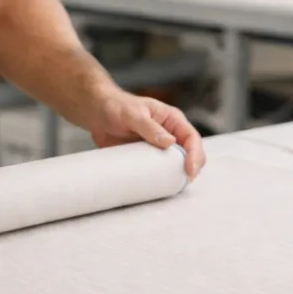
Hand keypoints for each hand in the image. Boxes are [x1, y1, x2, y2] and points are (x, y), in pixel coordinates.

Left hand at [86, 89, 205, 179]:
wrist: (97, 114)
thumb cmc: (116, 106)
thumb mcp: (132, 114)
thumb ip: (149, 127)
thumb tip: (170, 143)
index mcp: (172, 120)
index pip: (192, 137)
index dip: (195, 154)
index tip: (189, 169)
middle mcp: (170, 134)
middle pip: (190, 154)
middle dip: (191, 168)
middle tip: (183, 182)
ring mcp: (160, 148)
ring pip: (177, 165)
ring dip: (177, 176)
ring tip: (171, 187)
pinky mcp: (149, 158)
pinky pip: (160, 171)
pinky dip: (161, 180)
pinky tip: (158, 187)